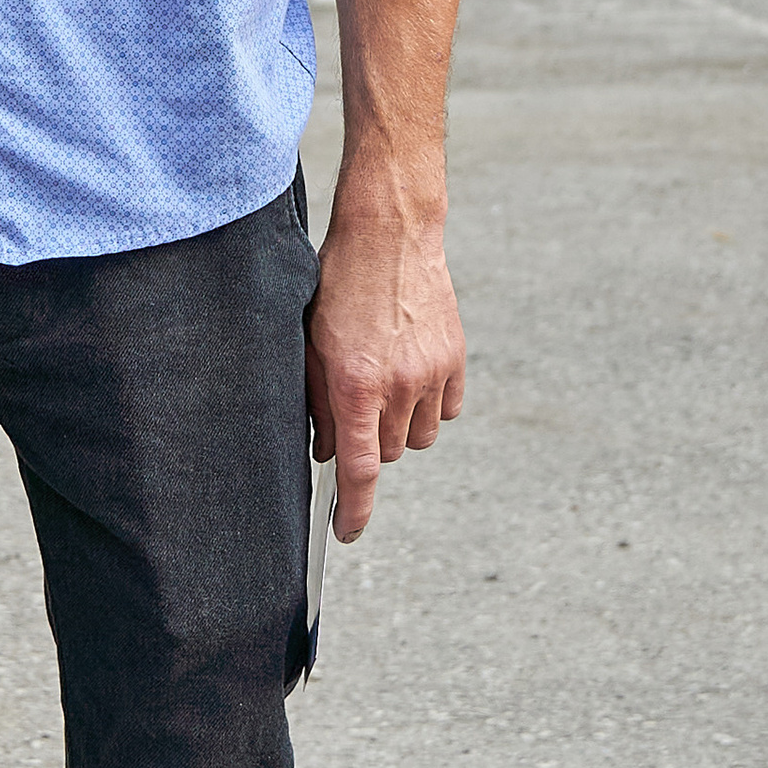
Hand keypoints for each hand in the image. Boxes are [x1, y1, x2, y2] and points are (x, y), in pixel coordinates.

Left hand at [305, 163, 464, 543]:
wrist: (389, 234)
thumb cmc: (339, 285)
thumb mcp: (312, 345)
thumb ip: (317, 402)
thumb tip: (324, 451)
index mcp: (354, 384)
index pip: (359, 470)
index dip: (354, 510)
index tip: (347, 532)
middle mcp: (398, 385)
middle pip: (389, 453)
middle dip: (370, 441)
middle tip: (355, 404)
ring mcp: (432, 373)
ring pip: (419, 436)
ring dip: (401, 425)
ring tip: (384, 382)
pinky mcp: (455, 359)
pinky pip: (446, 410)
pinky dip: (429, 404)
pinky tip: (411, 372)